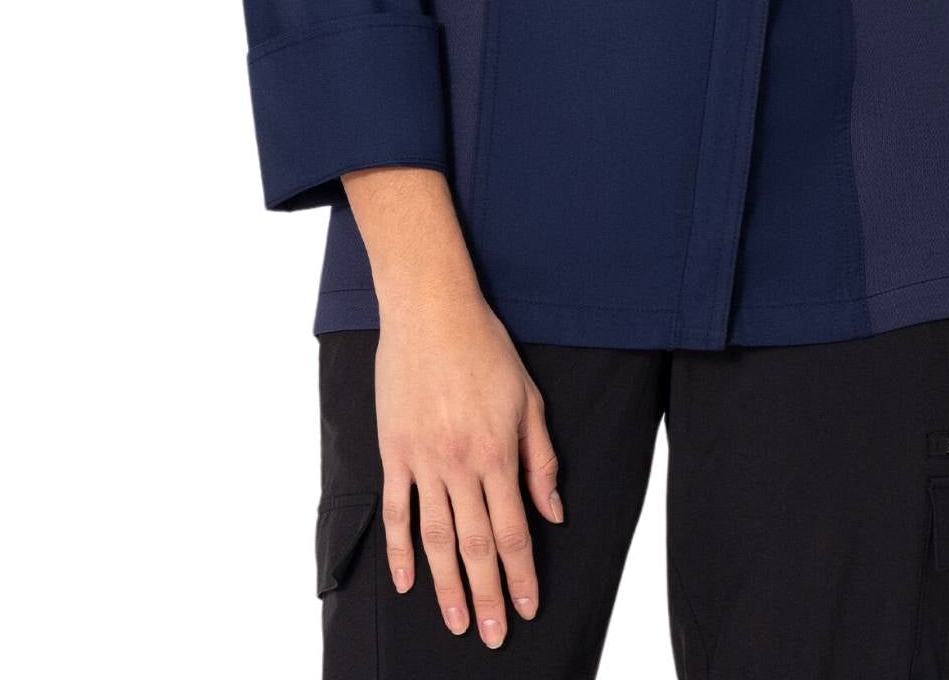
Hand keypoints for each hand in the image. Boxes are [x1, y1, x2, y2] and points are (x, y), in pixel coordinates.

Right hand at [374, 291, 563, 646]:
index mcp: (499, 453)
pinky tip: (406, 582)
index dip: (522, 574)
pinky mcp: (394, 452)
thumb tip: (554, 512)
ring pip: (435, 538)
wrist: (431, 312)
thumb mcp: (529, 399)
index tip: (528, 608)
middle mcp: (460, 464)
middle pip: (476, 544)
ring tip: (456, 622)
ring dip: (446, 586)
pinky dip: (400, 550)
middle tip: (492, 635)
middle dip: (487, 594)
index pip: (515, 530)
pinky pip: (397, 511)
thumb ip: (541, 459)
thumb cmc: (486, 350)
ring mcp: (423, 461)